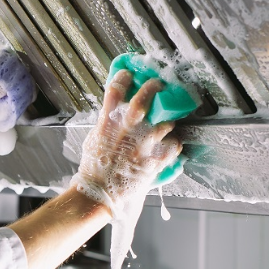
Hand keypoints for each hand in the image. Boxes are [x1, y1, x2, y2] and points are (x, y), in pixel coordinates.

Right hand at [71, 70, 181, 216]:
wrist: (99, 193)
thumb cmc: (93, 169)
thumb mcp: (93, 140)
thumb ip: (105, 124)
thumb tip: (112, 113)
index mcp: (108, 123)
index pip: (115, 90)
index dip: (123, 78)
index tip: (128, 75)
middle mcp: (128, 130)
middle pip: (145, 98)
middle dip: (153, 88)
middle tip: (158, 86)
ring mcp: (144, 144)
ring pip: (167, 123)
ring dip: (168, 123)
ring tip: (166, 125)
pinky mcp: (156, 160)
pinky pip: (174, 145)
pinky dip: (174, 144)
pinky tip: (169, 146)